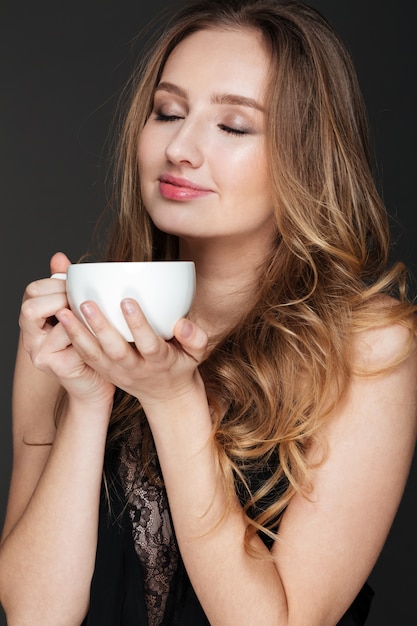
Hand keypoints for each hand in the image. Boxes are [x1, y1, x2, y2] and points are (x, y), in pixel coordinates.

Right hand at [19, 252, 114, 408]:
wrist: (99, 385)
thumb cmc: (91, 346)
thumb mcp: (80, 312)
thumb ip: (67, 287)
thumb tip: (59, 257)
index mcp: (35, 320)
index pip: (33, 290)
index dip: (55, 283)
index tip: (76, 285)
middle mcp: (30, 336)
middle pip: (30, 304)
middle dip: (59, 296)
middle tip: (82, 300)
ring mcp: (38, 352)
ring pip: (46, 318)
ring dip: (72, 311)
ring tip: (91, 313)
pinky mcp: (52, 364)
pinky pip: (67, 338)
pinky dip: (84, 331)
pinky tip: (99, 332)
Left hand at [54, 296, 207, 408]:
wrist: (165, 395)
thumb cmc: (181, 365)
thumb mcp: (196, 355)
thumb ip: (195, 338)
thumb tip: (182, 323)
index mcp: (159, 363)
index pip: (149, 344)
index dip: (139, 324)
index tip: (128, 301)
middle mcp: (135, 369)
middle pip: (115, 350)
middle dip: (100, 327)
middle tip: (86, 303)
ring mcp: (116, 372)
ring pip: (94, 355)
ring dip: (77, 334)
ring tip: (63, 312)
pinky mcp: (103, 371)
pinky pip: (85, 357)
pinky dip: (72, 339)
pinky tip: (61, 320)